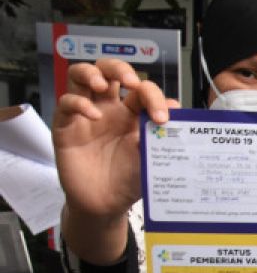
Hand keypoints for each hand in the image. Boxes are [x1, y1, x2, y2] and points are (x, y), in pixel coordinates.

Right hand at [52, 59, 173, 219]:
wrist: (105, 204)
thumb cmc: (128, 180)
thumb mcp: (150, 158)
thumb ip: (160, 135)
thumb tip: (175, 108)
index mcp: (133, 114)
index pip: (141, 89)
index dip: (153, 95)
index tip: (162, 117)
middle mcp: (109, 109)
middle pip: (108, 70)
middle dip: (120, 68)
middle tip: (132, 83)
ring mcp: (86, 115)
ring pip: (81, 76)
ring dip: (92, 73)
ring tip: (104, 86)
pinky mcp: (66, 126)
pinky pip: (66, 103)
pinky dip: (79, 103)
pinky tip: (93, 115)